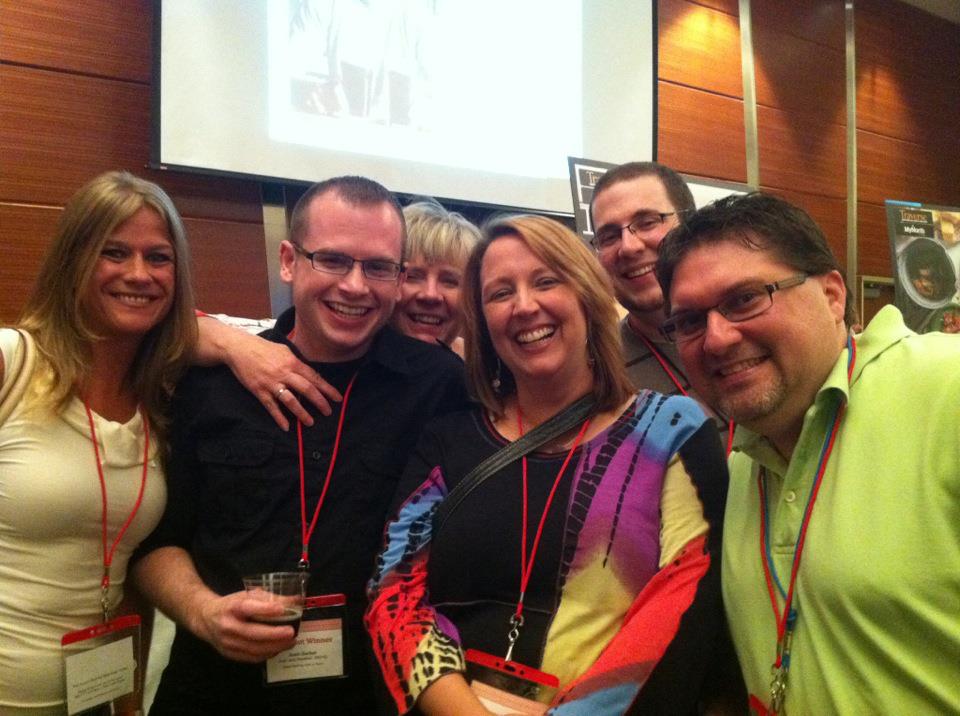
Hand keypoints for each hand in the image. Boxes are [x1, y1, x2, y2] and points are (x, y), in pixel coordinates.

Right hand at [192, 590, 297, 662]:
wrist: (206, 619)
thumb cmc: (232, 605)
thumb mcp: (248, 595)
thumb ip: (270, 598)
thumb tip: (296, 600)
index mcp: (231, 607)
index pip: (247, 608)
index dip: (264, 609)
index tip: (281, 609)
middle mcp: (227, 626)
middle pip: (251, 633)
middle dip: (274, 634)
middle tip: (291, 632)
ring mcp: (227, 642)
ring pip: (253, 648)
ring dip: (274, 647)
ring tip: (291, 642)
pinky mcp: (229, 654)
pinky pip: (251, 657)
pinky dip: (267, 654)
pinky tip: (278, 648)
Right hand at [224, 334, 341, 429]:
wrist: (239, 349)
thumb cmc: (263, 348)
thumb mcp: (284, 350)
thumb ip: (297, 362)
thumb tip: (309, 373)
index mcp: (292, 362)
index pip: (314, 377)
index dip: (327, 389)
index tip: (337, 398)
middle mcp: (284, 373)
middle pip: (306, 389)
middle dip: (319, 402)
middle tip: (328, 412)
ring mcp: (271, 383)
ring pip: (290, 400)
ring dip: (301, 413)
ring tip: (310, 422)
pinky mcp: (259, 391)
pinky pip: (271, 406)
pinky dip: (279, 417)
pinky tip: (286, 426)